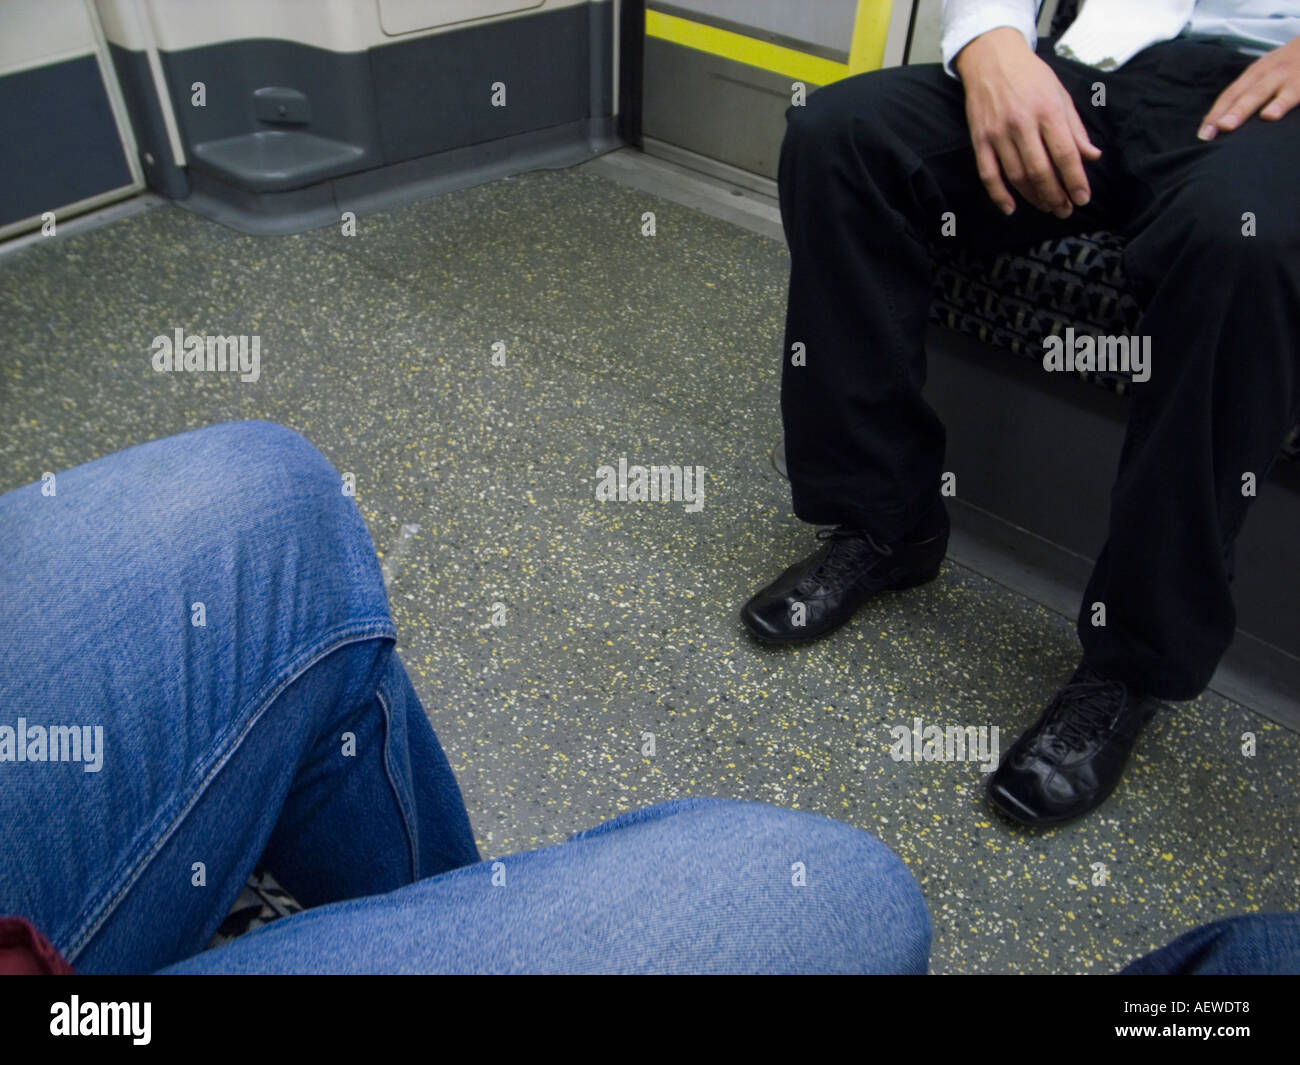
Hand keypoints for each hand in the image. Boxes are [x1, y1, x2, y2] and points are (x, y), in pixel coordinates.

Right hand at [955, 27, 1101, 216]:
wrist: (991, 59)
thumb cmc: (1031, 76)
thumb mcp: (1060, 94)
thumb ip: (1075, 128)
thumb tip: (1092, 156)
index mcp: (1047, 110)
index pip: (1065, 153)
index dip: (1075, 180)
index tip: (1082, 198)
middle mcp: (1022, 123)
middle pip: (1041, 170)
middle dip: (1056, 195)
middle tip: (1065, 210)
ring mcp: (998, 133)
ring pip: (1017, 176)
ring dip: (1033, 197)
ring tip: (1047, 207)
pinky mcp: (979, 140)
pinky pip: (989, 174)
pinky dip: (999, 195)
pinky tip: (1011, 208)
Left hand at [1199, 33, 1299, 139]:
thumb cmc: (1290, 63)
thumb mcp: (1265, 73)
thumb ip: (1246, 94)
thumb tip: (1217, 121)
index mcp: (1256, 73)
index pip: (1231, 95)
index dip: (1216, 113)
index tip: (1204, 135)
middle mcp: (1271, 72)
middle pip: (1250, 93)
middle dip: (1235, 110)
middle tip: (1221, 127)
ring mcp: (1292, 76)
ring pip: (1275, 90)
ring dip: (1263, 105)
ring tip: (1256, 118)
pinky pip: (1297, 93)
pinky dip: (1285, 102)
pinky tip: (1274, 113)